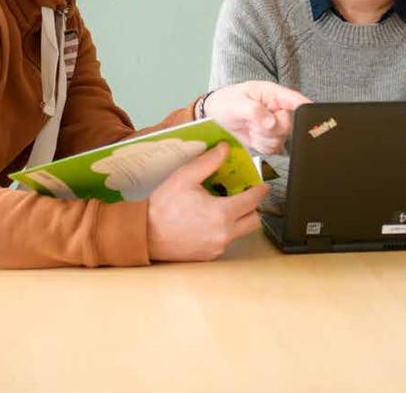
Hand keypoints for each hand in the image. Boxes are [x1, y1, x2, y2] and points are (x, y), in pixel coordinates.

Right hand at [147, 142, 269, 261]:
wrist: (144, 234)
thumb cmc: (163, 206)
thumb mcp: (185, 177)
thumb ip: (209, 161)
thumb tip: (225, 148)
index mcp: (222, 213)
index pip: (253, 201)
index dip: (260, 190)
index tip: (262, 185)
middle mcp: (223, 234)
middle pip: (254, 220)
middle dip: (253, 207)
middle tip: (244, 196)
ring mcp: (217, 248)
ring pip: (241, 232)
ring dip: (239, 220)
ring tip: (224, 207)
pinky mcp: (208, 256)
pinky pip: (226, 242)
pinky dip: (224, 231)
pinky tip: (209, 221)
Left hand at [204, 81, 310, 153]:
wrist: (214, 118)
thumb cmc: (225, 103)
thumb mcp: (236, 102)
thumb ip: (254, 111)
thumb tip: (271, 123)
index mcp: (273, 94)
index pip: (295, 100)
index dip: (304, 107)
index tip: (311, 114)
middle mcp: (278, 110)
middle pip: (289, 125)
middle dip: (271, 129)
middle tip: (255, 124)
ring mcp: (275, 126)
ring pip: (281, 139)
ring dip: (264, 138)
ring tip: (251, 129)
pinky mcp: (271, 140)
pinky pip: (274, 148)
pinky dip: (262, 146)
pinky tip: (253, 138)